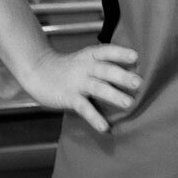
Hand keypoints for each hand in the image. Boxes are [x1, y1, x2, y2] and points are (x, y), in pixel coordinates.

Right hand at [23, 44, 140, 132]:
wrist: (38, 71)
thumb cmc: (68, 67)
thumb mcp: (85, 60)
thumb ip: (103, 64)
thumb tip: (131, 71)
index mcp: (90, 56)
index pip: (106, 51)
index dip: (120, 53)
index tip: (136, 56)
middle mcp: (84, 67)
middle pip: (105, 70)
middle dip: (122, 75)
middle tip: (139, 82)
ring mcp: (76, 82)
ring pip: (97, 87)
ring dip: (113, 95)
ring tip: (128, 103)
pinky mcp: (68, 97)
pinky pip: (83, 108)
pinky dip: (94, 117)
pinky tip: (104, 127)